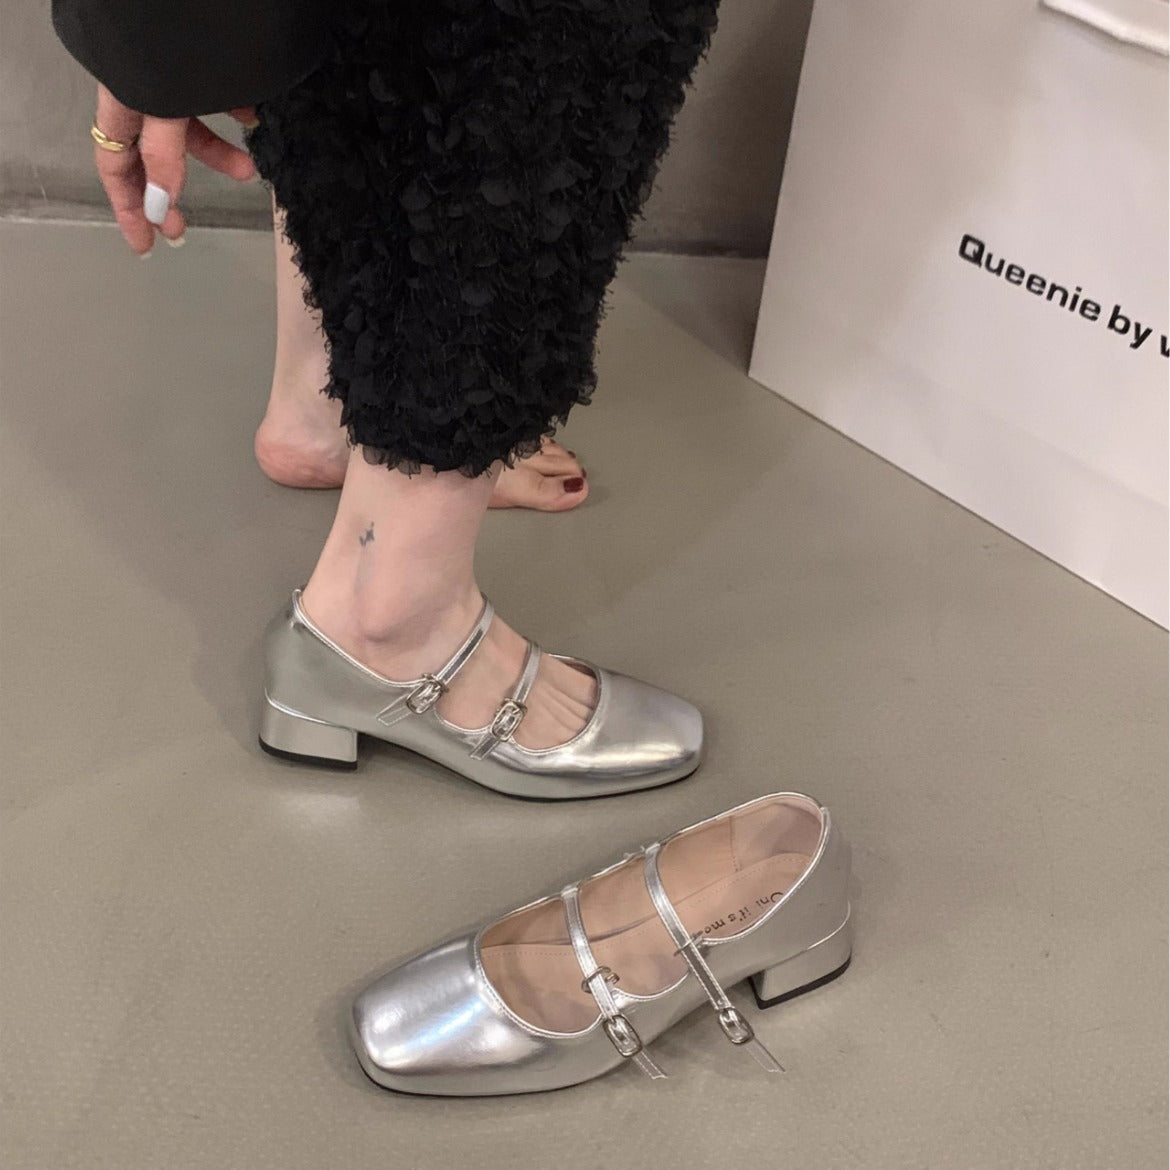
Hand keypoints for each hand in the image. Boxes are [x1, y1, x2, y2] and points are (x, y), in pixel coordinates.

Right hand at [92, 84, 258, 254]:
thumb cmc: (167, 48)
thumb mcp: (160, 109)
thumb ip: (163, 155)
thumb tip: (160, 205)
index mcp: (122, 108)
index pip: (116, 168)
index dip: (128, 209)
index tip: (144, 246)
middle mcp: (142, 98)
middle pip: (152, 158)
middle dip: (170, 194)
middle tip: (182, 229)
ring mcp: (171, 82)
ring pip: (191, 131)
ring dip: (218, 154)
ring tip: (248, 170)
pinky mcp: (201, 69)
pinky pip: (215, 99)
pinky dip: (233, 113)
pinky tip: (254, 120)